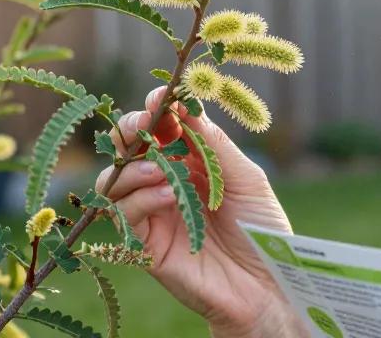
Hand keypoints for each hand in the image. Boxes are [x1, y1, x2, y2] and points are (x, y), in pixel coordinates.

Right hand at [96, 87, 308, 336]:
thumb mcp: (246, 178)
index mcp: (192, 163)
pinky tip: (170, 195)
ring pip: (113, 180)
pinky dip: (142, 198)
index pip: (161, 128)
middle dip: (130, 130)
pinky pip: (125, 214)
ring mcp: (153, 214)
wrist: (267, 284)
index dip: (156, 108)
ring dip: (132, 166)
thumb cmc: (262, 230)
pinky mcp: (145, 245)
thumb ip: (215, 144)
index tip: (160, 96)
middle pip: (127, 149)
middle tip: (146, 124)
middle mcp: (166, 184)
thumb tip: (188, 106)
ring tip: (161, 168)